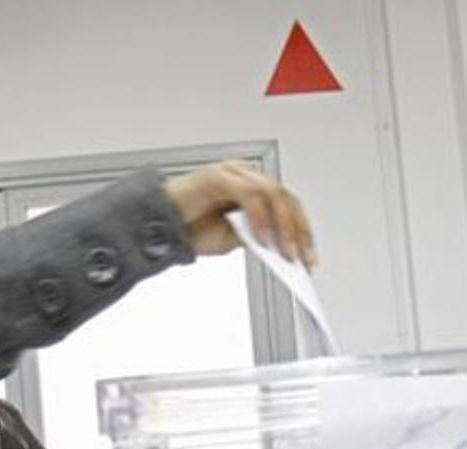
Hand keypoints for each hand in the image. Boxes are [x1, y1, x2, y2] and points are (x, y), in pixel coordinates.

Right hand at [163, 161, 317, 266]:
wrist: (157, 228)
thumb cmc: (190, 229)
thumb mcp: (232, 239)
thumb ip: (257, 235)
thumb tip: (282, 244)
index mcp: (251, 187)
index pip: (288, 205)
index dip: (303, 232)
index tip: (309, 258)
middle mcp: (245, 176)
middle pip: (286, 198)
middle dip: (299, 231)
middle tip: (302, 258)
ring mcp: (232, 173)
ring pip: (273, 194)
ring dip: (283, 227)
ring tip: (285, 253)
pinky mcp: (218, 177)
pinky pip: (250, 195)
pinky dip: (260, 218)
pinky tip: (262, 239)